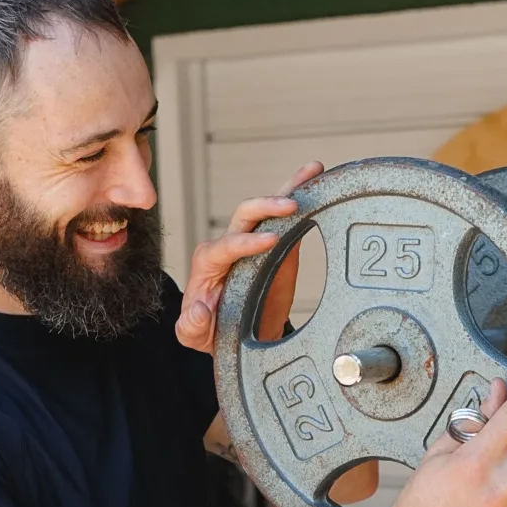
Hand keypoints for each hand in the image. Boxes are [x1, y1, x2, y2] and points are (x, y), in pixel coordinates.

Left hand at [175, 162, 323, 353]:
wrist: (237, 334)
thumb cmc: (212, 330)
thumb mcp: (193, 335)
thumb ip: (191, 325)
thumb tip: (199, 309)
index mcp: (209, 262)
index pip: (226, 246)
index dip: (247, 242)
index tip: (271, 241)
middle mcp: (229, 244)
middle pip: (244, 215)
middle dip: (266, 207)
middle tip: (290, 206)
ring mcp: (253, 240)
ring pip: (266, 208)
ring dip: (288, 188)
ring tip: (311, 172)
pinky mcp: (275, 241)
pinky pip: (286, 216)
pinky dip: (299, 193)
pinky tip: (315, 177)